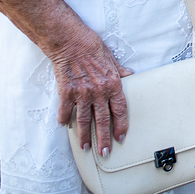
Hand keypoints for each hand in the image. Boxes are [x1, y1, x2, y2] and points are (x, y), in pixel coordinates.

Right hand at [50, 25, 133, 157]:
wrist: (70, 41)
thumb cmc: (92, 47)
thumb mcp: (112, 58)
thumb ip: (120, 71)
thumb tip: (130, 75)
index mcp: (113, 84)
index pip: (120, 110)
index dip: (121, 126)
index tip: (120, 137)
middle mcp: (98, 92)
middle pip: (102, 120)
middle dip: (104, 139)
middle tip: (105, 152)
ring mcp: (82, 93)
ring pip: (84, 120)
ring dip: (85, 135)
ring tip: (86, 147)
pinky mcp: (66, 92)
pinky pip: (65, 110)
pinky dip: (64, 119)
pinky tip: (64, 126)